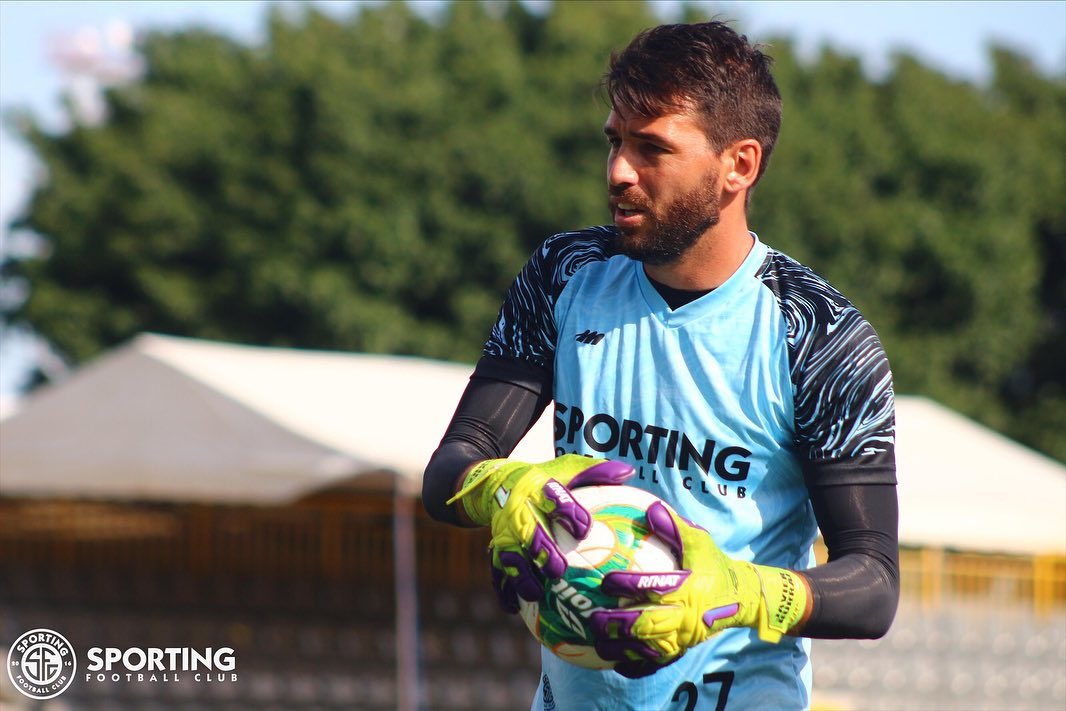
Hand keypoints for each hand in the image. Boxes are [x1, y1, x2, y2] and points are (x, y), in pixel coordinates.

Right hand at [447, 455, 633, 606]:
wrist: (496, 482)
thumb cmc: (543, 478)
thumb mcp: (566, 468)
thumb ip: (595, 472)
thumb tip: (628, 471)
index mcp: (537, 489)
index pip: (553, 498)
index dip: (567, 512)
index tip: (584, 529)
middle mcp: (518, 511)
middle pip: (528, 530)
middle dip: (540, 550)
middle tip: (557, 570)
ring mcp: (503, 532)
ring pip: (509, 555)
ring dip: (520, 575)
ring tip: (535, 594)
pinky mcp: (494, 547)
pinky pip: (496, 570)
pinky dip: (503, 589)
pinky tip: (512, 607)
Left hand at [589, 501, 808, 676]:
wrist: (743, 598)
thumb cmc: (716, 566)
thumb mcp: (700, 543)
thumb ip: (675, 528)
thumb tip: (651, 509)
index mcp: (687, 588)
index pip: (654, 588)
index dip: (628, 586)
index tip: (606, 582)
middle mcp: (684, 616)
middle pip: (647, 624)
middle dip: (618, 623)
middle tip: (594, 619)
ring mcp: (684, 637)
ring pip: (649, 647)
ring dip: (622, 647)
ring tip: (598, 643)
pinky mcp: (683, 649)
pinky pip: (658, 661)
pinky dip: (637, 664)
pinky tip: (616, 663)